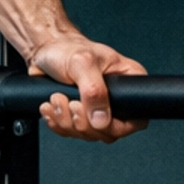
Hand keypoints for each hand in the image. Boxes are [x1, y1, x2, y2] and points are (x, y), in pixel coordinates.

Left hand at [26, 34, 149, 143]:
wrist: (46, 50)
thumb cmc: (68, 48)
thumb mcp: (82, 63)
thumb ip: (94, 91)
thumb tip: (101, 120)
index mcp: (129, 83)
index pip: (136, 120)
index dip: (115, 126)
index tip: (93, 114)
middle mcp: (116, 100)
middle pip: (109, 133)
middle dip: (83, 122)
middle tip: (70, 102)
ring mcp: (97, 110)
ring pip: (88, 134)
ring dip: (67, 121)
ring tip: (57, 98)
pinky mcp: (79, 116)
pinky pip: (71, 133)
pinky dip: (57, 123)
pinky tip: (50, 107)